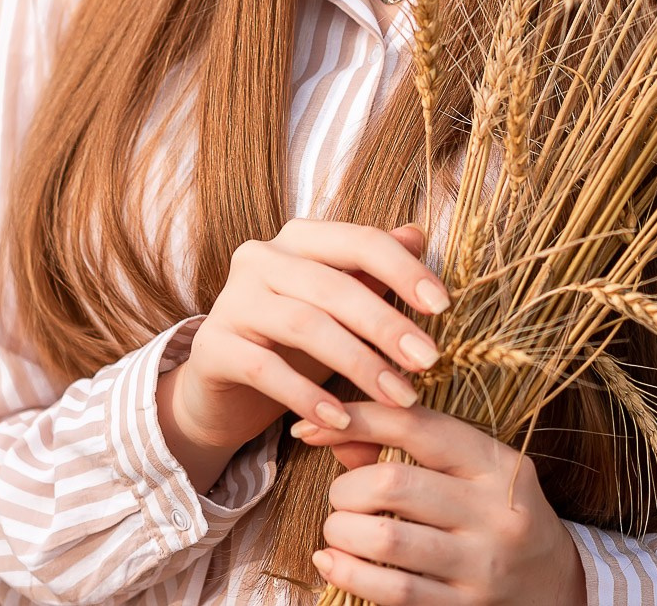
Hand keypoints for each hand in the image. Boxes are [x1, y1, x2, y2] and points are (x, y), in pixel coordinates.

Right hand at [156, 220, 450, 492]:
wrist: (225, 391)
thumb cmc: (295, 342)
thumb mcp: (340, 306)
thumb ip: (374, 271)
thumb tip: (416, 235)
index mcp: (299, 238)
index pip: (359, 241)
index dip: (403, 270)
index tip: (443, 306)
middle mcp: (261, 257)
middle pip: (335, 286)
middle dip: (387, 325)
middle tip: (429, 361)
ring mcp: (232, 300)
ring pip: (305, 325)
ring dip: (359, 363)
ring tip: (398, 398)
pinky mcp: (212, 346)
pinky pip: (265, 368)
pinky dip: (307, 395)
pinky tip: (341, 420)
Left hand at [292, 400, 588, 605]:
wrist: (556, 586)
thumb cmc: (497, 514)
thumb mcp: (470, 471)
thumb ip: (405, 448)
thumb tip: (333, 430)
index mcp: (494, 461)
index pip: (415, 425)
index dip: (355, 419)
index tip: (310, 425)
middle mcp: (493, 509)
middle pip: (394, 483)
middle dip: (347, 489)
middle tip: (339, 498)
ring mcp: (482, 564)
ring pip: (388, 540)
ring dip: (343, 532)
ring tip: (335, 530)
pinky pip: (395, 592)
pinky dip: (350, 574)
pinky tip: (333, 563)